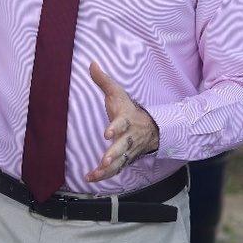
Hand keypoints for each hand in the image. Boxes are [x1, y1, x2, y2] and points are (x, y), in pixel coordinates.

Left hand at [84, 62, 160, 182]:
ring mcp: (128, 150)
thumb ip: (104, 81)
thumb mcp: (118, 93)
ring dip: (108, 169)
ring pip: (120, 161)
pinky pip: (116, 170)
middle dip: (114, 153)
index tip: (107, 133)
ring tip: (96, 173)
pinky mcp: (125, 159)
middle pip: (123, 146)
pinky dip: (104, 175)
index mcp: (127, 119)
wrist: (151, 128)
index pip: (122, 123)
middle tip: (105, 160)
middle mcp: (129, 136)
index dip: (116, 128)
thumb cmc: (129, 109)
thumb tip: (91, 64)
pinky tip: (91, 178)